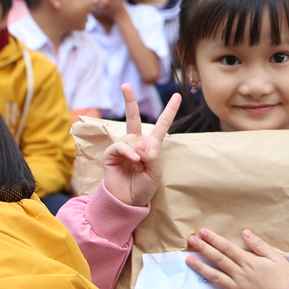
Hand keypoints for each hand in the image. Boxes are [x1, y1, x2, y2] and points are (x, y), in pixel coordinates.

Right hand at [103, 87, 180, 206]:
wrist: (127, 202)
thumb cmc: (143, 188)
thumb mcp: (155, 173)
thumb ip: (152, 157)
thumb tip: (143, 143)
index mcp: (151, 146)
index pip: (162, 125)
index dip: (169, 111)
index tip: (177, 96)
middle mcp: (136, 142)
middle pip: (133, 117)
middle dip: (129, 101)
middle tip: (125, 86)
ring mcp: (123, 147)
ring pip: (132, 138)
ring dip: (138, 150)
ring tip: (140, 164)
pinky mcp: (111, 154)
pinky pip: (121, 146)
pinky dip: (129, 151)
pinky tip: (134, 159)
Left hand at [186, 228, 288, 288]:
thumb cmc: (284, 277)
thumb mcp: (275, 257)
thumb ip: (259, 245)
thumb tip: (244, 232)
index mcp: (249, 262)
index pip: (227, 248)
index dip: (214, 239)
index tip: (202, 232)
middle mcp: (240, 274)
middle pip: (218, 259)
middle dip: (203, 249)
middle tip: (191, 240)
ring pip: (216, 277)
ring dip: (201, 268)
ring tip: (188, 260)